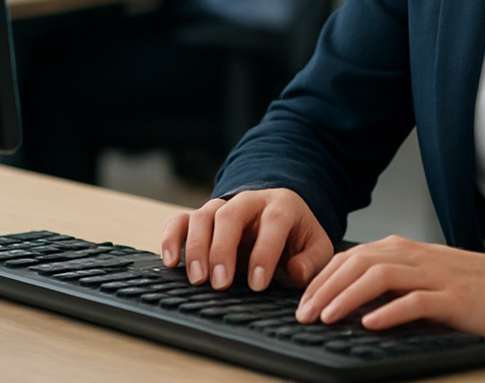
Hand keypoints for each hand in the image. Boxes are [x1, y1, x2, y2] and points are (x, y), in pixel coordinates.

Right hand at [161, 189, 333, 292]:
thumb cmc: (296, 235)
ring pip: (203, 217)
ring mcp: (221, 207)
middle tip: (220, 283)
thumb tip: (296, 272)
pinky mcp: (201, 218)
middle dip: (223, 250)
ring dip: (196, 247)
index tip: (257, 283)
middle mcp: (248, 201)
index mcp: (281, 206)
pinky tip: (169, 260)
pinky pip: (180, 220)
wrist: (279, 215)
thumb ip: (311, 260)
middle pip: (231, 215)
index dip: (264, 252)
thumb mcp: (316, 246)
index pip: (273, 223)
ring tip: (197, 279)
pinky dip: (171, 237)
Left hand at [294, 235, 484, 344]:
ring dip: (348, 297)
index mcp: (406, 251)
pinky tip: (371, 324)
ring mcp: (435, 277)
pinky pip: (416, 301)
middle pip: (359, 263)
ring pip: (381, 277)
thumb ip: (393, 283)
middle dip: (325, 287)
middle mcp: (416, 257)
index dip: (322, 278)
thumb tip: (351, 300)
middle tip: (303, 314)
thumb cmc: (474, 287)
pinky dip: (390, 312)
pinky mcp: (455, 300)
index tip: (302, 301)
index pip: (352, 257)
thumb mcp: (426, 276)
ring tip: (327, 317)